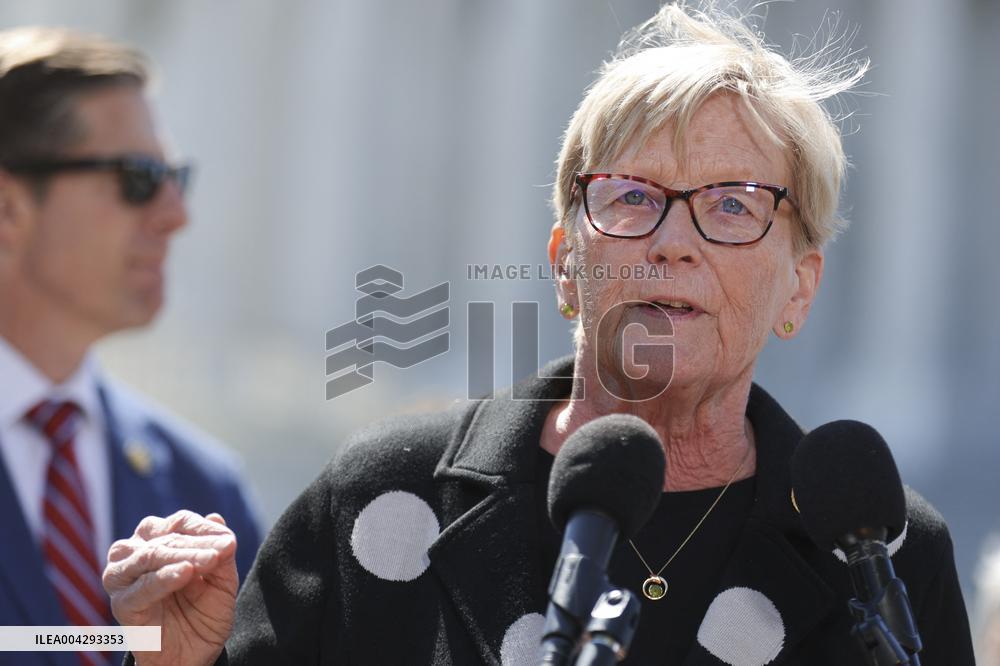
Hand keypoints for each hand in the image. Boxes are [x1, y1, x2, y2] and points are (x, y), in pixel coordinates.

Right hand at [103, 510, 238, 665]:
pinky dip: (164, 578)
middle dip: (199, 543)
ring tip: (210, 560)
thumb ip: (220, 551)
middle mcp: (133, 553)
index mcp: (157, 539)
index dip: (205, 528)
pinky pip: (140, 588)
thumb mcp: (221, 579)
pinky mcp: (122, 605)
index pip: (180, 523)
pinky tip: (185, 573)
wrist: (193, 655)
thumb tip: (217, 519)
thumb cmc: (204, 611)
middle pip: (166, 537)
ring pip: (150, 556)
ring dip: (183, 556)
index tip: (230, 540)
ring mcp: (123, 578)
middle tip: (226, 549)